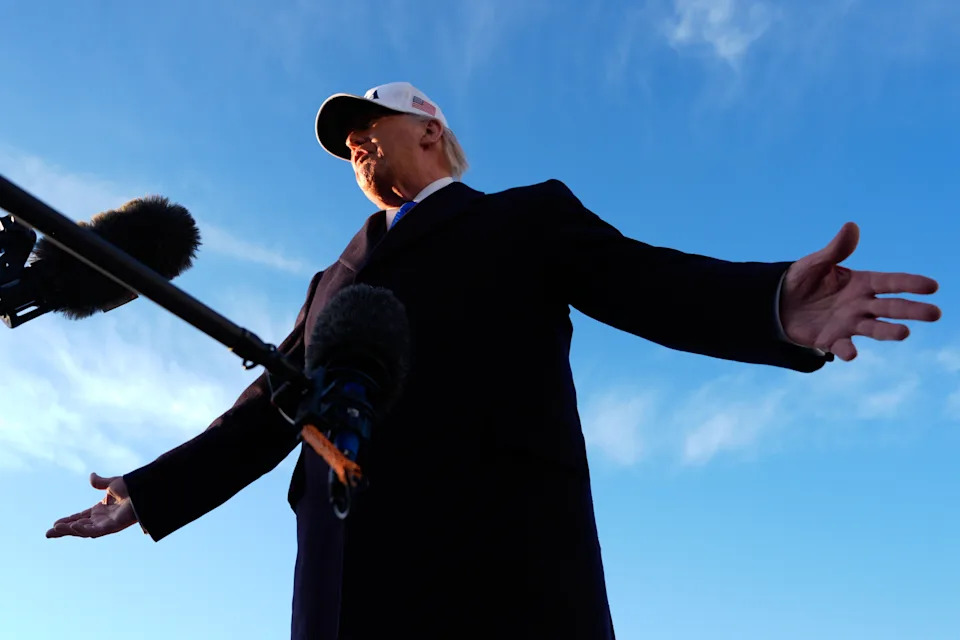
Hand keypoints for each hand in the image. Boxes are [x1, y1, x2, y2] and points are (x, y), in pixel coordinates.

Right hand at [46, 472, 137, 538]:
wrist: (146, 489)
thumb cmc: (134, 487)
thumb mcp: (113, 483)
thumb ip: (100, 482)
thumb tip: (92, 476)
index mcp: (101, 510)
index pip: (80, 517)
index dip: (67, 521)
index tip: (54, 524)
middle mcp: (103, 519)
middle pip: (79, 527)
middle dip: (64, 531)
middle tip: (48, 534)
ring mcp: (108, 524)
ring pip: (85, 530)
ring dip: (70, 530)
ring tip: (55, 530)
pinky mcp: (113, 526)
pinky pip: (95, 530)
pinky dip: (83, 529)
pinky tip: (72, 527)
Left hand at [780, 222, 940, 360]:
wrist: (777, 304)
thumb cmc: (801, 280)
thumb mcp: (816, 263)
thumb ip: (835, 250)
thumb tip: (851, 226)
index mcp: (861, 283)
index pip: (891, 282)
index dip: (911, 284)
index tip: (932, 286)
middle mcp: (861, 304)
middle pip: (892, 307)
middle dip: (913, 310)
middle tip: (935, 313)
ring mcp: (849, 323)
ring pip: (875, 328)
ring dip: (889, 332)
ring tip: (904, 333)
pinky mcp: (832, 339)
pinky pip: (843, 347)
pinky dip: (847, 351)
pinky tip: (851, 353)